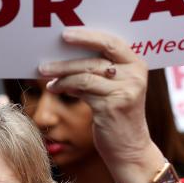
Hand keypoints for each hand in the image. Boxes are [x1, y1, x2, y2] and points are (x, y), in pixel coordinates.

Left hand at [39, 28, 158, 182]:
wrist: (129, 148)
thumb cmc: (117, 117)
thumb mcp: (114, 89)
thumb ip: (99, 72)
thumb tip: (67, 54)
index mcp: (137, 66)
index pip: (112, 42)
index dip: (88, 36)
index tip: (65, 34)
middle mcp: (135, 76)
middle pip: (96, 57)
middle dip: (68, 57)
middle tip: (45, 59)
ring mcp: (126, 90)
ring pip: (85, 73)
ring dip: (61, 73)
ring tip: (45, 74)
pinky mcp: (113, 105)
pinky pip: (82, 88)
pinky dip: (64, 86)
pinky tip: (55, 87)